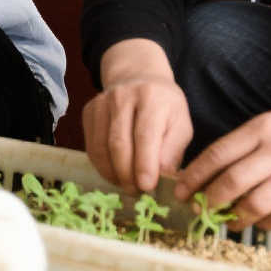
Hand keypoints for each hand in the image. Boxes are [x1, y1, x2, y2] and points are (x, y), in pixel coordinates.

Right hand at [84, 75, 192, 193]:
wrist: (139, 79)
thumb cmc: (165, 108)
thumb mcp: (181, 125)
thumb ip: (173, 151)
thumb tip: (162, 178)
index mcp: (152, 98)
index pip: (145, 135)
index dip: (145, 164)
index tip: (147, 187)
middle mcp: (123, 96)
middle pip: (118, 143)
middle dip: (126, 173)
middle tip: (136, 192)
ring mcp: (101, 102)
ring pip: (101, 146)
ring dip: (112, 173)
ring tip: (126, 185)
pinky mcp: (89, 111)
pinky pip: (91, 145)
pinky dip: (101, 165)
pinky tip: (114, 173)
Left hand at [175, 103, 270, 230]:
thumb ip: (244, 144)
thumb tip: (208, 172)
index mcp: (262, 129)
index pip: (218, 155)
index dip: (195, 176)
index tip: (181, 191)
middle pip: (232, 182)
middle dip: (209, 200)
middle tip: (200, 209)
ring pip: (254, 204)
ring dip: (235, 218)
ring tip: (228, 221)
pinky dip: (263, 224)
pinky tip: (257, 223)